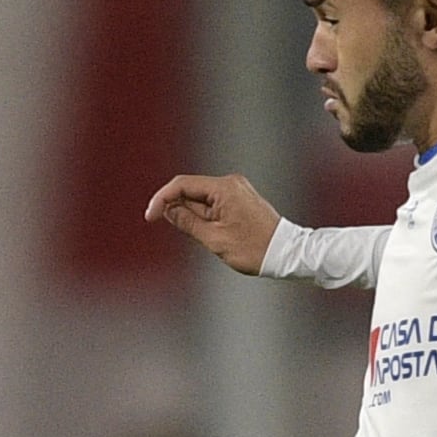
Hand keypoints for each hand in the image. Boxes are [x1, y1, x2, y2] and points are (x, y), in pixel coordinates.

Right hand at [145, 172, 279, 274]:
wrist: (286, 253)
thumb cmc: (254, 248)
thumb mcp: (214, 239)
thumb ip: (187, 221)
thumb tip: (169, 210)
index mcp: (224, 188)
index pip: (182, 185)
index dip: (161, 199)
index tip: (150, 217)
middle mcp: (230, 183)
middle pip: (190, 189)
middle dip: (175, 207)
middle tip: (169, 227)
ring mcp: (236, 189)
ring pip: (200, 198)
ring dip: (190, 214)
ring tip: (201, 236)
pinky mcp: (239, 198)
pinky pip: (212, 202)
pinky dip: (202, 214)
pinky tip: (206, 231)